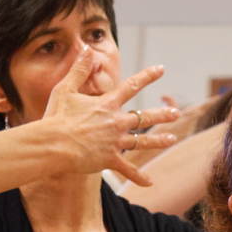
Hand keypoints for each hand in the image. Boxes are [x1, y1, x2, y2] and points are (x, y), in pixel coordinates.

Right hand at [42, 48, 179, 185]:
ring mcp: (115, 142)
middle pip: (144, 117)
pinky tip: (150, 183)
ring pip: (142, 141)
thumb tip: (87, 48)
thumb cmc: (56, 117)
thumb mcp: (66, 88)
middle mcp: (116, 122)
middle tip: (176, 113)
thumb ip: (79, 69)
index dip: (147, 76)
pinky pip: (127, 170)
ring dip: (159, 140)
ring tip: (173, 138)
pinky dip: (138, 177)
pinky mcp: (109, 159)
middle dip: (162, 114)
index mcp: (107, 104)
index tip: (161, 69)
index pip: (132, 86)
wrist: (54, 144)